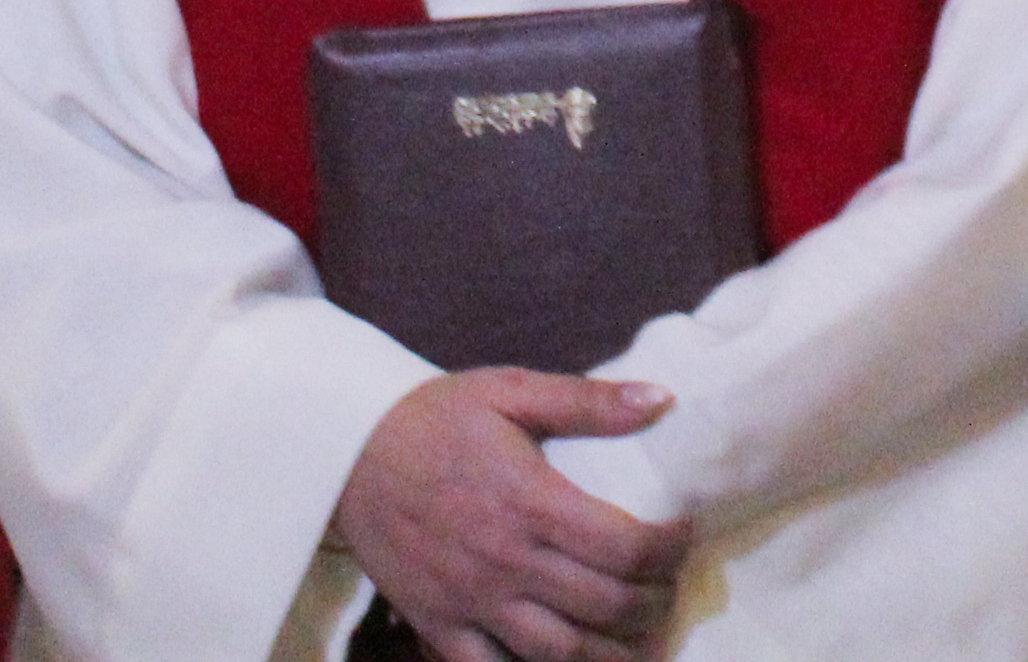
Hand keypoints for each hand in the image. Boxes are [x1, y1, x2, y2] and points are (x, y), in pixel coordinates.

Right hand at [339, 369, 692, 661]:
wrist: (344, 453)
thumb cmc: (434, 418)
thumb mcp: (510, 392)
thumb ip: (588, 401)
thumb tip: (662, 399)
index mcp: (530, 501)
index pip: (625, 548)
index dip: (669, 552)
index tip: (683, 537)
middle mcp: (505, 560)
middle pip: (604, 606)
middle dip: (653, 605)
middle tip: (667, 591)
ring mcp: (471, 601)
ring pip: (559, 653)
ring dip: (610, 655)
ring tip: (638, 643)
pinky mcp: (438, 625)